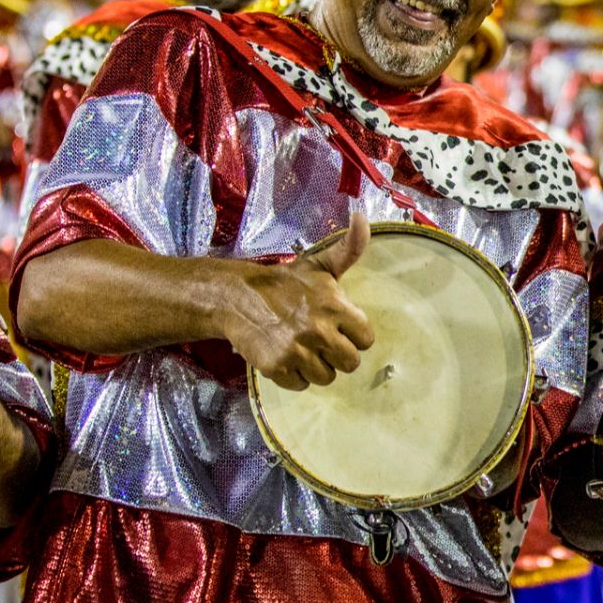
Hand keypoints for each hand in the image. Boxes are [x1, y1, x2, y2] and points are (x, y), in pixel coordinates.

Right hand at [221, 210, 375, 390]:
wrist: (237, 297)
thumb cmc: (284, 283)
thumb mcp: (320, 264)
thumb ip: (350, 248)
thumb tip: (363, 216)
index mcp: (335, 306)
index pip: (366, 338)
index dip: (354, 335)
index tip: (340, 327)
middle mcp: (319, 331)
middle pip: (350, 363)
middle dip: (338, 354)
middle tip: (321, 341)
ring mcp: (297, 352)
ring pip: (326, 377)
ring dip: (317, 367)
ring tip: (302, 348)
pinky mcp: (276, 368)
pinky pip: (301, 385)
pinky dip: (295, 376)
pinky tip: (287, 356)